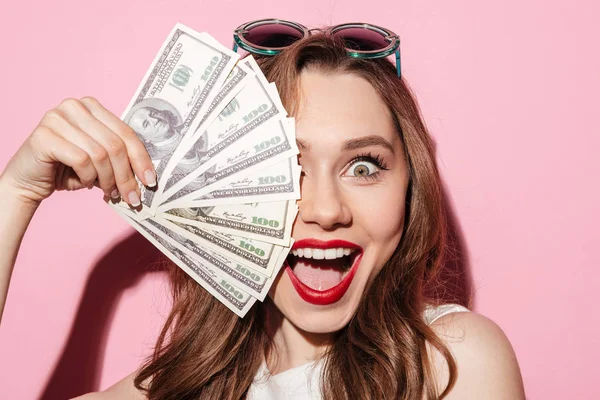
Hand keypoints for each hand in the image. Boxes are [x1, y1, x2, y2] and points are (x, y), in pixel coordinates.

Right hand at [1, 97, 155, 206]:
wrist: (28, 180)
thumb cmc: (67, 169)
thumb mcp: (100, 160)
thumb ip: (119, 158)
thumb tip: (148, 175)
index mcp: (92, 107)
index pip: (126, 133)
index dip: (141, 159)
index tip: (150, 181)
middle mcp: (74, 106)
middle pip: (115, 144)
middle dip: (127, 175)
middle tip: (132, 197)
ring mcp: (57, 118)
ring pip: (100, 154)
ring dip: (108, 180)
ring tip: (108, 192)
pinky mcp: (44, 135)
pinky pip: (81, 160)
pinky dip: (88, 177)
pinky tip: (85, 183)